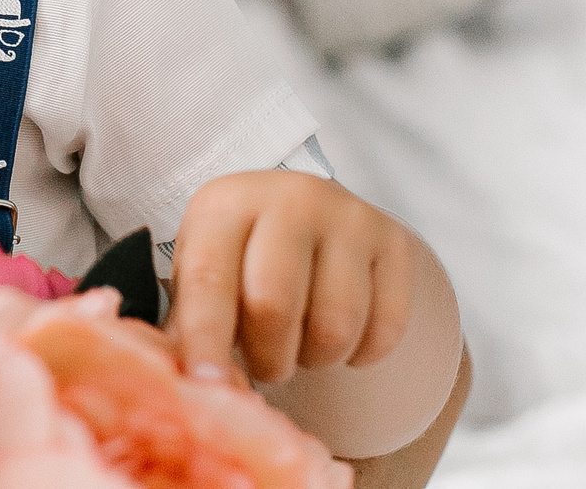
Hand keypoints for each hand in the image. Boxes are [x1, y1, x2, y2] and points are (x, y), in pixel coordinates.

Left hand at [167, 169, 414, 385]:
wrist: (309, 215)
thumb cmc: (242, 256)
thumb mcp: (203, 273)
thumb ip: (192, 327)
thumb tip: (205, 384)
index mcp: (226, 204)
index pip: (210, 280)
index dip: (206, 340)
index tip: (210, 386)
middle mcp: (289, 199)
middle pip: (274, 304)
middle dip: (267, 358)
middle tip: (265, 366)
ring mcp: (347, 217)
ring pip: (334, 325)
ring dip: (315, 358)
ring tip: (301, 343)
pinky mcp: (392, 241)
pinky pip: (384, 329)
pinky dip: (361, 353)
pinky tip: (342, 334)